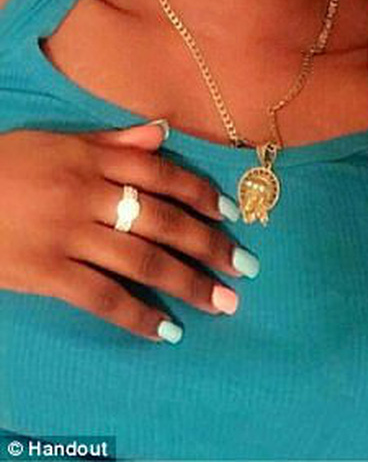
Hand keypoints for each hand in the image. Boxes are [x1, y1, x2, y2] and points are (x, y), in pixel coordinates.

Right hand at [0, 123, 254, 342]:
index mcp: (93, 158)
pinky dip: (138, 316)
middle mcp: (89, 194)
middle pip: (162, 220)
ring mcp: (70, 235)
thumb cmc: (7, 166)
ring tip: (223, 302)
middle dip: (208, 244)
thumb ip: (110, 139)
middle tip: (245, 266)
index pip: (161, 174)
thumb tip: (161, 134)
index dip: (200, 193)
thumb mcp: (56, 141)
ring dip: (188, 282)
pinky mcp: (48, 273)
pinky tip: (167, 330)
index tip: (230, 213)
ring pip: (142, 261)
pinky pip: (102, 297)